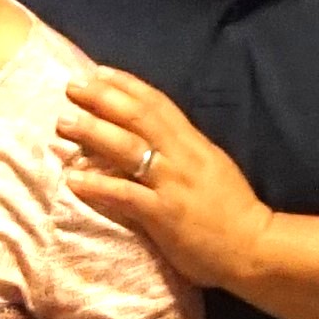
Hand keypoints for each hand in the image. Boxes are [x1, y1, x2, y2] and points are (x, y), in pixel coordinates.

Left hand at [55, 64, 273, 288]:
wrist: (255, 246)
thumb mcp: (211, 167)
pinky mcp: (164, 214)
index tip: (100, 72)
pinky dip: (97, 186)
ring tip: (63, 122)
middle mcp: (182, 156)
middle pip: (138, 117)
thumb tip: (156, 138)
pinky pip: (125, 195)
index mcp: (194, 143)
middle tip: (72, 87)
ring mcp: (172, 184)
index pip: (158, 104)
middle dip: (103, 99)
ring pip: (128, 148)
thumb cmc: (233, 211)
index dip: (127, 85)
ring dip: (93, 132)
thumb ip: (184, 151)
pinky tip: (72, 180)